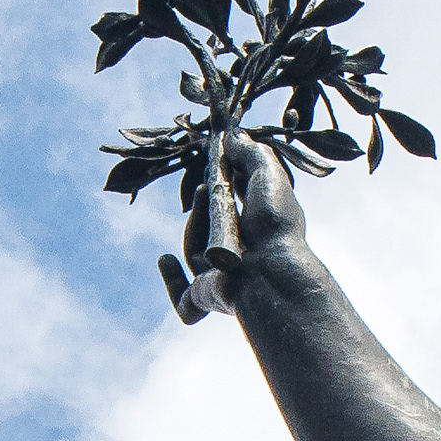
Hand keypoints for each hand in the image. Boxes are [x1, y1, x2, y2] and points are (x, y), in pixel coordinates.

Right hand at [159, 132, 309, 323]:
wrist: (272, 269)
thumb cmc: (276, 224)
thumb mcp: (268, 176)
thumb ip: (251, 153)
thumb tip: (233, 136)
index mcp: (262, 234)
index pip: (238, 213)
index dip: (223, 189)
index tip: (215, 165)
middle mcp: (244, 260)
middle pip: (213, 232)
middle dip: (204, 205)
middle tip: (205, 183)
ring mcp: (225, 282)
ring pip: (196, 255)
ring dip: (192, 225)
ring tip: (200, 194)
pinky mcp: (208, 299)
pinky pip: (187, 304)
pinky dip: (173, 284)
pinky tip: (164, 259)